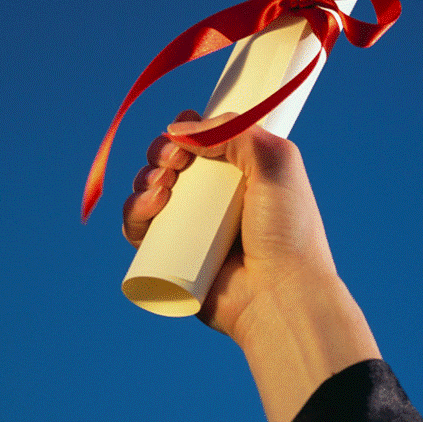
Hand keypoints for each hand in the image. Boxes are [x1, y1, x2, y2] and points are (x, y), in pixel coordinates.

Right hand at [122, 110, 338, 343]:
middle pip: (171, 162)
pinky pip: (139, 230)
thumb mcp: (277, 162)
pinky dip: (134, 212)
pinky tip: (150, 206)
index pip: (203, 141)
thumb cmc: (288, 231)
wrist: (281, 293)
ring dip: (145, 178)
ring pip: (150, 192)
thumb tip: (179, 129)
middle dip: (162, 151)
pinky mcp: (172, 258)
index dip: (187, 130)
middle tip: (175, 161)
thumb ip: (238, 130)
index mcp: (242, 174)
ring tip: (163, 187)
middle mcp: (215, 200)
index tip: (184, 129)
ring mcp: (192, 230)